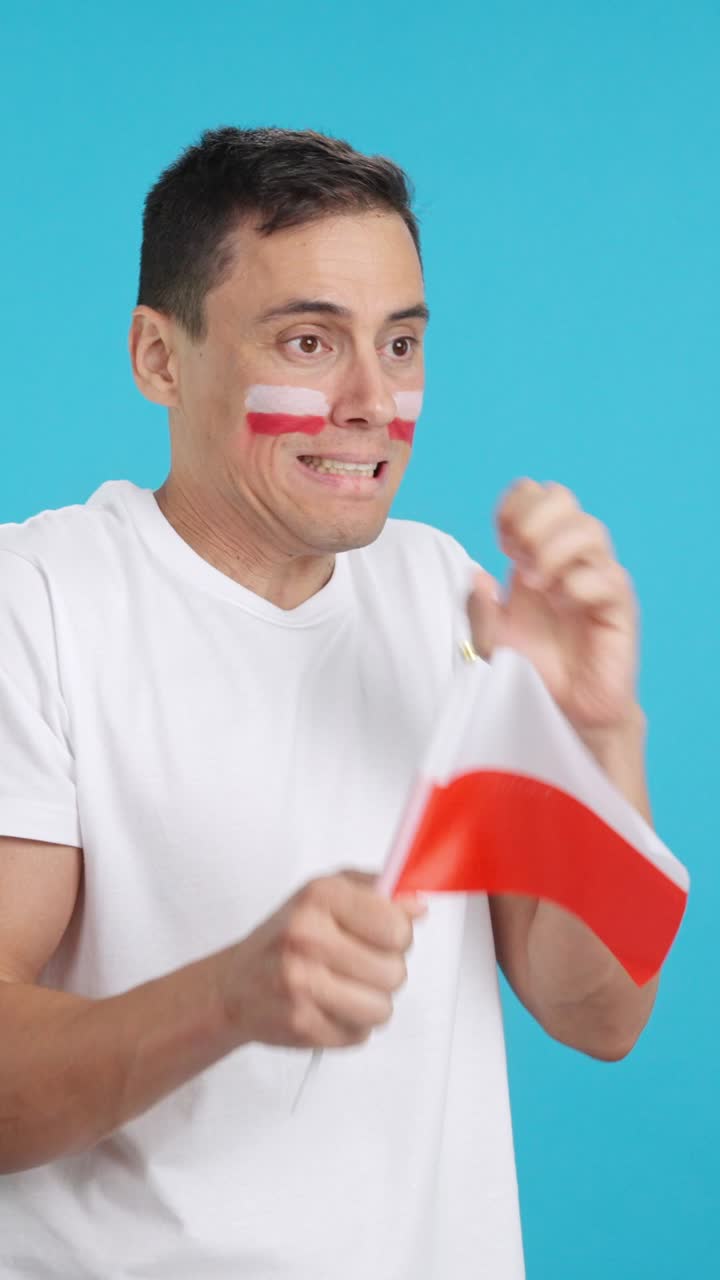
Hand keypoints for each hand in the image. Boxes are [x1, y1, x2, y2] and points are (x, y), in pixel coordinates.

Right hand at [218, 872, 425, 1049]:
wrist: (234, 985)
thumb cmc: (286, 936)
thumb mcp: (328, 895)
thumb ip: (376, 893)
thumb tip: (418, 907)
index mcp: (320, 896)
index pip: (397, 927)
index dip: (398, 935)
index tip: (383, 935)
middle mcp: (307, 936)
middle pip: (395, 972)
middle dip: (385, 972)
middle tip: (358, 965)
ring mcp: (301, 983)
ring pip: (382, 1009)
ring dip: (371, 1003)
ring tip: (345, 988)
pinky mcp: (301, 1024)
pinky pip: (360, 1035)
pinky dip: (350, 1025)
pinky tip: (327, 1007)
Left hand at [467, 479, 638, 733]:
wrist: (563, 712)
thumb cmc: (531, 671)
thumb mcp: (489, 641)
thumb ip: (477, 608)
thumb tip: (476, 574)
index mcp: (537, 554)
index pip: (534, 496)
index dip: (514, 507)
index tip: (501, 543)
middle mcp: (570, 559)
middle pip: (562, 497)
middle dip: (533, 519)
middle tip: (517, 555)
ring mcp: (597, 579)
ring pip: (590, 529)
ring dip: (554, 548)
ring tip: (535, 583)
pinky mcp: (619, 608)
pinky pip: (607, 577)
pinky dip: (576, 584)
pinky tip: (560, 603)